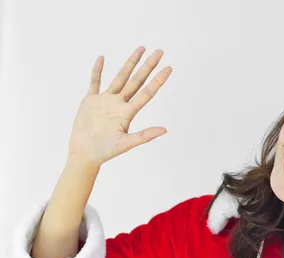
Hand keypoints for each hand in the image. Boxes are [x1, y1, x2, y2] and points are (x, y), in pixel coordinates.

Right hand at [68, 46, 171, 167]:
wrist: (85, 153)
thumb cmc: (106, 151)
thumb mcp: (126, 143)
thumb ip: (145, 135)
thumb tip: (164, 130)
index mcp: (128, 112)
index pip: (147, 92)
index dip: (158, 80)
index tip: (169, 68)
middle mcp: (119, 104)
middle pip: (136, 80)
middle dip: (148, 66)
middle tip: (160, 51)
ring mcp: (105, 101)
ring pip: (120, 77)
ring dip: (130, 63)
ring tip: (140, 49)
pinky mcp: (91, 101)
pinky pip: (95, 82)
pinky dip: (98, 71)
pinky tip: (102, 58)